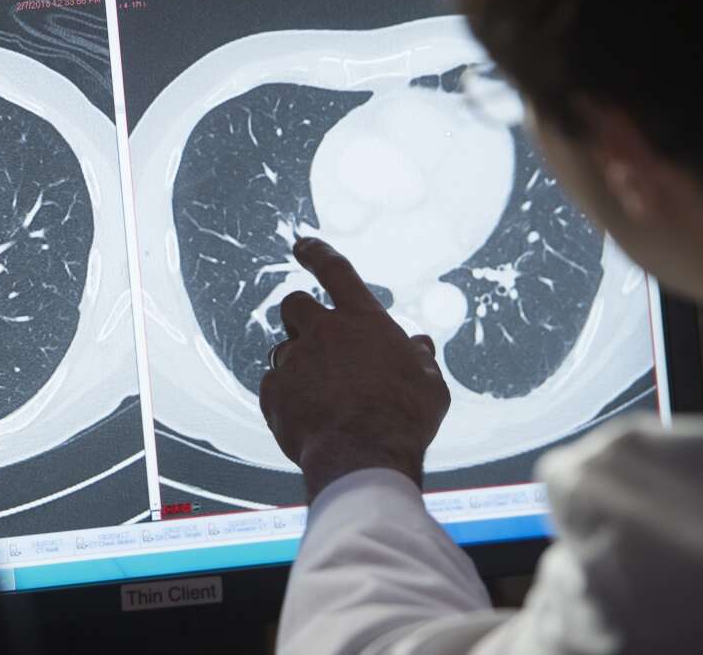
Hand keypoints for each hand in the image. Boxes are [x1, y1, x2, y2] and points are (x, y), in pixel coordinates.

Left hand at [259, 238, 450, 500]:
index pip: (336, 271)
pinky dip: (286, 398)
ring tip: (322, 396)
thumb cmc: (404, 420)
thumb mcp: (430, 385)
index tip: (303, 245)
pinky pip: (273, 387)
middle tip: (315, 339)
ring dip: (297, 364)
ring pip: (283, 349)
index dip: (318, 253)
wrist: (362, 457)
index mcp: (363, 320)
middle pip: (295, 304)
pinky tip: (308, 419)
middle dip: (300, 316)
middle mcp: (323, 332)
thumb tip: (419, 347)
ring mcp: (294, 361)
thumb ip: (421, 360)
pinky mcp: (273, 392)